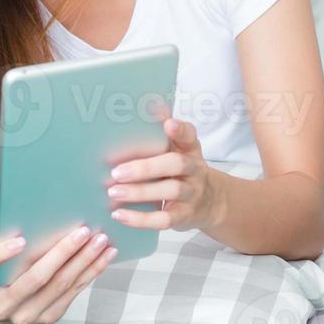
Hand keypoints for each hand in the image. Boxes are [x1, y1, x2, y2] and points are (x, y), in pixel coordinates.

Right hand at [0, 225, 117, 323]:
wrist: (1, 306)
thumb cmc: (1, 270)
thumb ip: (9, 241)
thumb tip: (43, 211)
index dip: (0, 255)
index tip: (21, 240)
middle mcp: (3, 305)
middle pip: (36, 278)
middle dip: (62, 253)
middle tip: (83, 231)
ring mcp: (26, 316)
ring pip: (60, 286)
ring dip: (85, 261)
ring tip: (101, 241)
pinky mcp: (47, 318)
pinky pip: (73, 294)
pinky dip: (91, 273)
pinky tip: (104, 257)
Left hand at [106, 115, 220, 231]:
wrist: (209, 202)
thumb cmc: (183, 171)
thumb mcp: (179, 149)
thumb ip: (161, 132)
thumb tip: (150, 104)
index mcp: (190, 149)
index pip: (189, 135)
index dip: (180, 130)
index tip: (168, 124)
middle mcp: (194, 170)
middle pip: (176, 164)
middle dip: (146, 167)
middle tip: (117, 172)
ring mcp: (191, 194)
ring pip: (170, 191)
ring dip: (140, 192)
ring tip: (114, 192)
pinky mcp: (184, 216)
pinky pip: (164, 219)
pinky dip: (141, 218)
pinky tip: (119, 214)